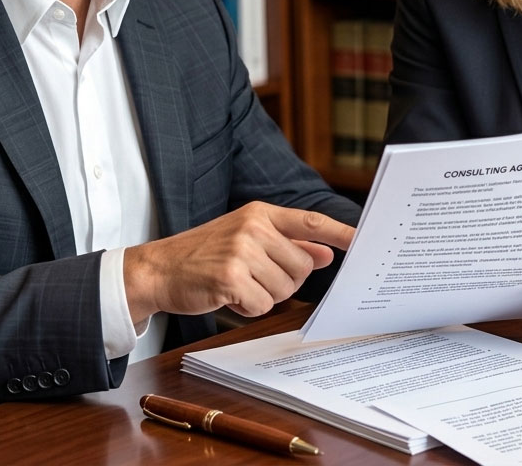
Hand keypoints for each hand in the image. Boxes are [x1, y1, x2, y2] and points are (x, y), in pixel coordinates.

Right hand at [122, 202, 355, 322]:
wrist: (158, 269)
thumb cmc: (204, 255)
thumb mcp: (246, 240)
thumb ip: (288, 244)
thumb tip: (326, 253)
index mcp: (259, 213)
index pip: (310, 222)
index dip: (340, 233)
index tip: (364, 241)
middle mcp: (253, 227)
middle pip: (301, 267)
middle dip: (284, 281)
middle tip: (253, 277)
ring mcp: (241, 251)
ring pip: (284, 289)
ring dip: (264, 296)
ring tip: (237, 283)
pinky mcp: (230, 277)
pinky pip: (262, 305)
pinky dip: (247, 308)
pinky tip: (227, 294)